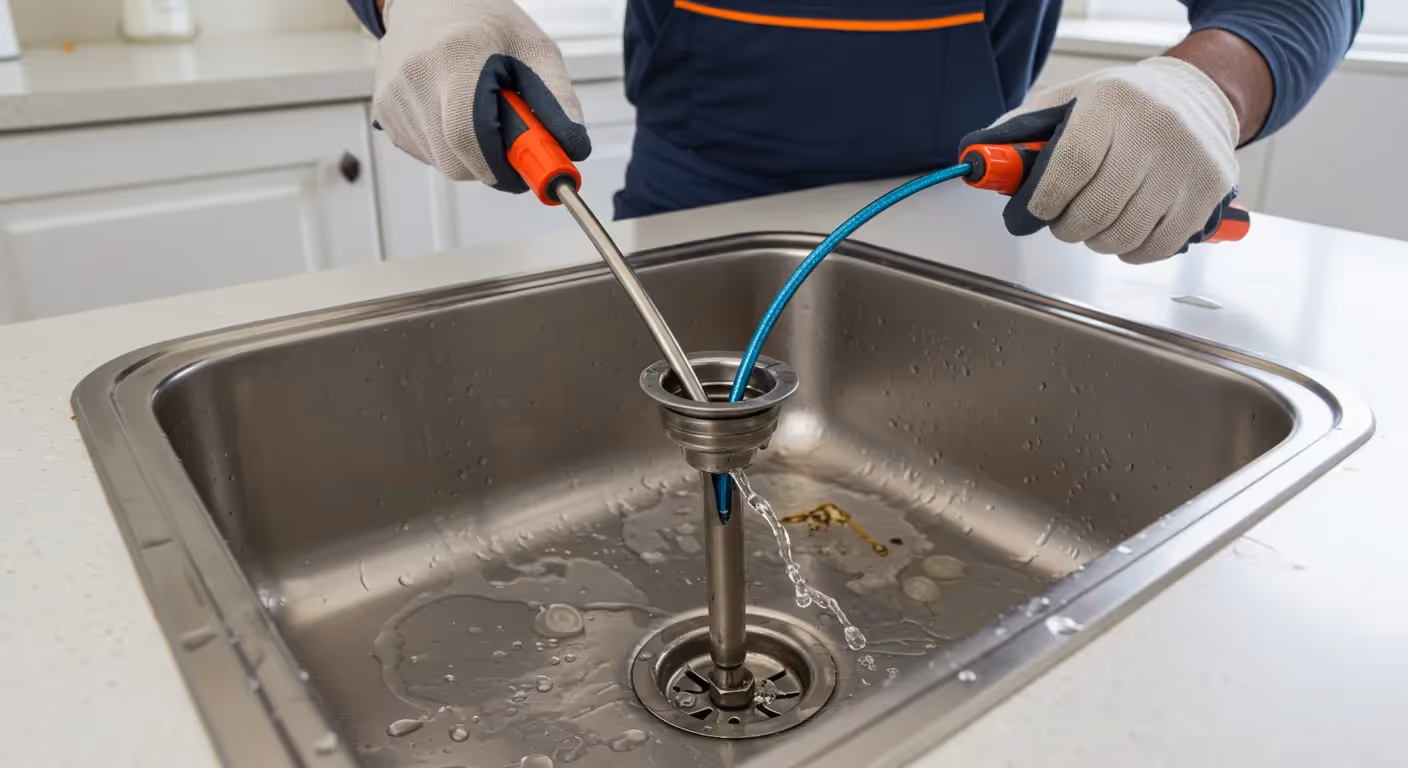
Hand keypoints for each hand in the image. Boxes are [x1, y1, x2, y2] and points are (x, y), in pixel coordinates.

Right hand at [373, 0, 590, 191]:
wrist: (427, 0)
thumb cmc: (482, 21)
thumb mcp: (534, 48)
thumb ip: (557, 100)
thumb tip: (573, 149)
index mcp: (456, 55)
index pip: (470, 135)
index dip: (503, 165)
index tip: (531, 170)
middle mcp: (416, 78)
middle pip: (457, 160)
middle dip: (494, 164)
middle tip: (515, 143)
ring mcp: (394, 99)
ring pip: (444, 164)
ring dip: (474, 156)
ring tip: (482, 114)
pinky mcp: (385, 115)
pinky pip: (428, 156)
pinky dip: (452, 149)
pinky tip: (456, 114)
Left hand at [960, 56, 1238, 263]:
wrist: (1197, 96)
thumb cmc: (1121, 106)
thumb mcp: (1068, 103)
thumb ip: (1020, 133)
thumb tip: (975, 161)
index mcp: (1111, 103)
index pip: (1068, 168)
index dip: (1041, 203)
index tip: (1028, 216)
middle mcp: (1156, 129)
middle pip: (1094, 210)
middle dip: (1065, 226)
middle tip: (1061, 219)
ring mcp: (1188, 163)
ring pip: (1122, 235)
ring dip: (1095, 240)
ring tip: (1094, 220)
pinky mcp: (1209, 193)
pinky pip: (1156, 247)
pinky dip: (1130, 250)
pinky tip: (1124, 229)